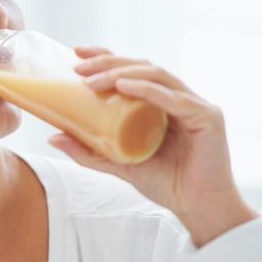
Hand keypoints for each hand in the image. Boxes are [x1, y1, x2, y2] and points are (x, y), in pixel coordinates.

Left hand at [48, 46, 256, 245]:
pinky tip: (125, 87)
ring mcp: (195, 104)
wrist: (197, 209)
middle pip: (143, 67)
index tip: (77, 53)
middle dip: (109, 63)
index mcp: (162, 102)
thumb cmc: (166, 184)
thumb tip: (54, 137)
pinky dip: (147, 90)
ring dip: (122, 74)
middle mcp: (179, 97)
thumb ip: (90, 152)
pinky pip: (174, 98)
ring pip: (156, 75)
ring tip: (93, 82)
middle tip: (78, 68)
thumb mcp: (119, 163)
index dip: (107, 57)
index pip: (134, 70)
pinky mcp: (207, 117)